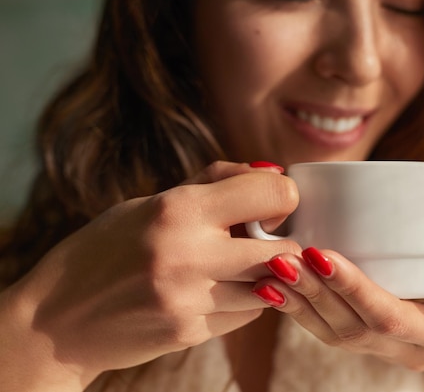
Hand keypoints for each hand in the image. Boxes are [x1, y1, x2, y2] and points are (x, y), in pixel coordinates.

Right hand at [0, 161, 298, 389]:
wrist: (56, 321)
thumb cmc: (105, 250)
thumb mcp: (150, 203)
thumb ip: (213, 183)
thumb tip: (272, 173)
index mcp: (178, 209)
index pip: (272, 194)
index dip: (282, 198)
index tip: (272, 205)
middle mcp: (188, 255)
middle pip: (283, 250)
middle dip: (282, 242)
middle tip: (265, 239)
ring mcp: (191, 300)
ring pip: (271, 287)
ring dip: (264, 275)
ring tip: (233, 266)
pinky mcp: (191, 333)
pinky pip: (247, 314)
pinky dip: (245, 300)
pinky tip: (217, 291)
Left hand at [253, 248, 423, 391]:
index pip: (385, 316)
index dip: (353, 287)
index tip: (322, 253)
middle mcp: (394, 348)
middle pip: (345, 324)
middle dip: (311, 290)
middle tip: (280, 255)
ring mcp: (373, 348)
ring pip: (327, 328)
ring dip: (295, 299)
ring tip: (267, 266)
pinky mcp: (359, 338)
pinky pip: (322, 329)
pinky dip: (294, 308)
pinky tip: (271, 284)